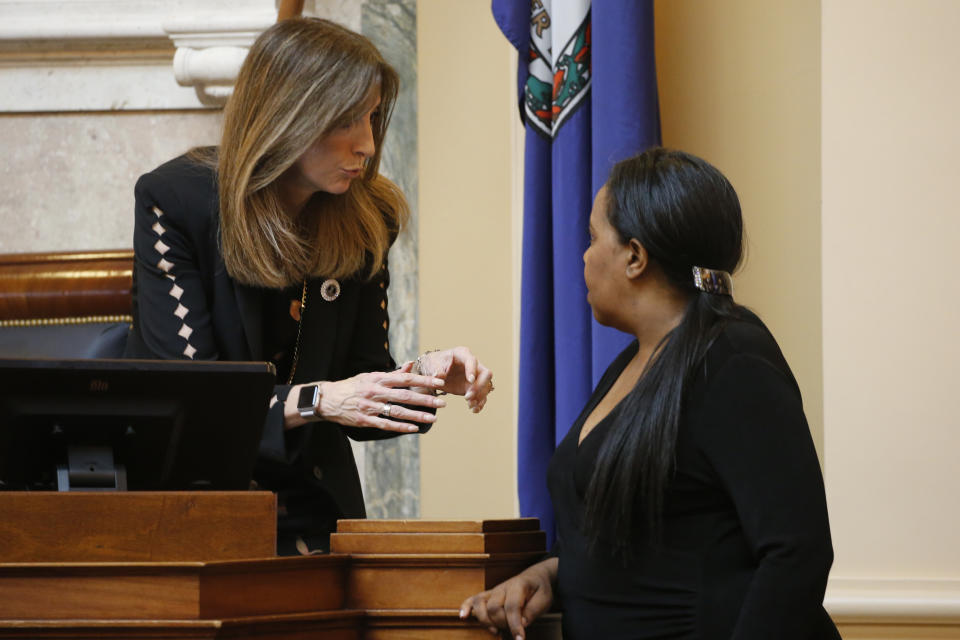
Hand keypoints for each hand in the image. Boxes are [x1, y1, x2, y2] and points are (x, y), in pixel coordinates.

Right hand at [313, 366, 447, 432]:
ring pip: (397, 412)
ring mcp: (370, 407)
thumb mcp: (371, 376)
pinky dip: (401, 427)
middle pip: (405, 396)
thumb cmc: (353, 386)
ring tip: (432, 419)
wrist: (328, 399)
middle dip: (425, 400)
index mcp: (378, 379)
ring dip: (417, 416)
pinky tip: (414, 429)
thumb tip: (411, 364)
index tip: (438, 383)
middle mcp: (375, 392)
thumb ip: (392, 373)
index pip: (405, 379)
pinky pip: (386, 424)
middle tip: (442, 403)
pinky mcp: (365, 420)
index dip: (423, 381)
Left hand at [416, 346, 493, 412]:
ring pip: (486, 386)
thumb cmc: (434, 364)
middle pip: (486, 374)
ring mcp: (476, 376)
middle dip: (479, 386)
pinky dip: (480, 403)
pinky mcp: (474, 387)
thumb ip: (436, 369)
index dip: (472, 370)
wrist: (434, 371)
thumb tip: (439, 376)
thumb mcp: (432, 365)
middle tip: (467, 397)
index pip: (472, 361)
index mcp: (462, 354)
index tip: (470, 380)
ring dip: (480, 397)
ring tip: (470, 405)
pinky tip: (474, 410)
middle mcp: (473, 364)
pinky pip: (483, 395)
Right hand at [459, 558, 555, 638]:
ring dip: (485, 620)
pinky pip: (473, 599)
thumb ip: (533, 611)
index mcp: (518, 585)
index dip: (515, 625)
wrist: (536, 577)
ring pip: (481, 604)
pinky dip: (466, 607)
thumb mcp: (544, 599)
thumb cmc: (540, 590)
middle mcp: (502, 587)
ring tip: (495, 631)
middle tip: (514, 631)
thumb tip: (521, 624)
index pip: (512, 606)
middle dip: (503, 624)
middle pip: (494, 608)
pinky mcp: (488, 596)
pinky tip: (463, 616)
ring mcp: (493, 591)